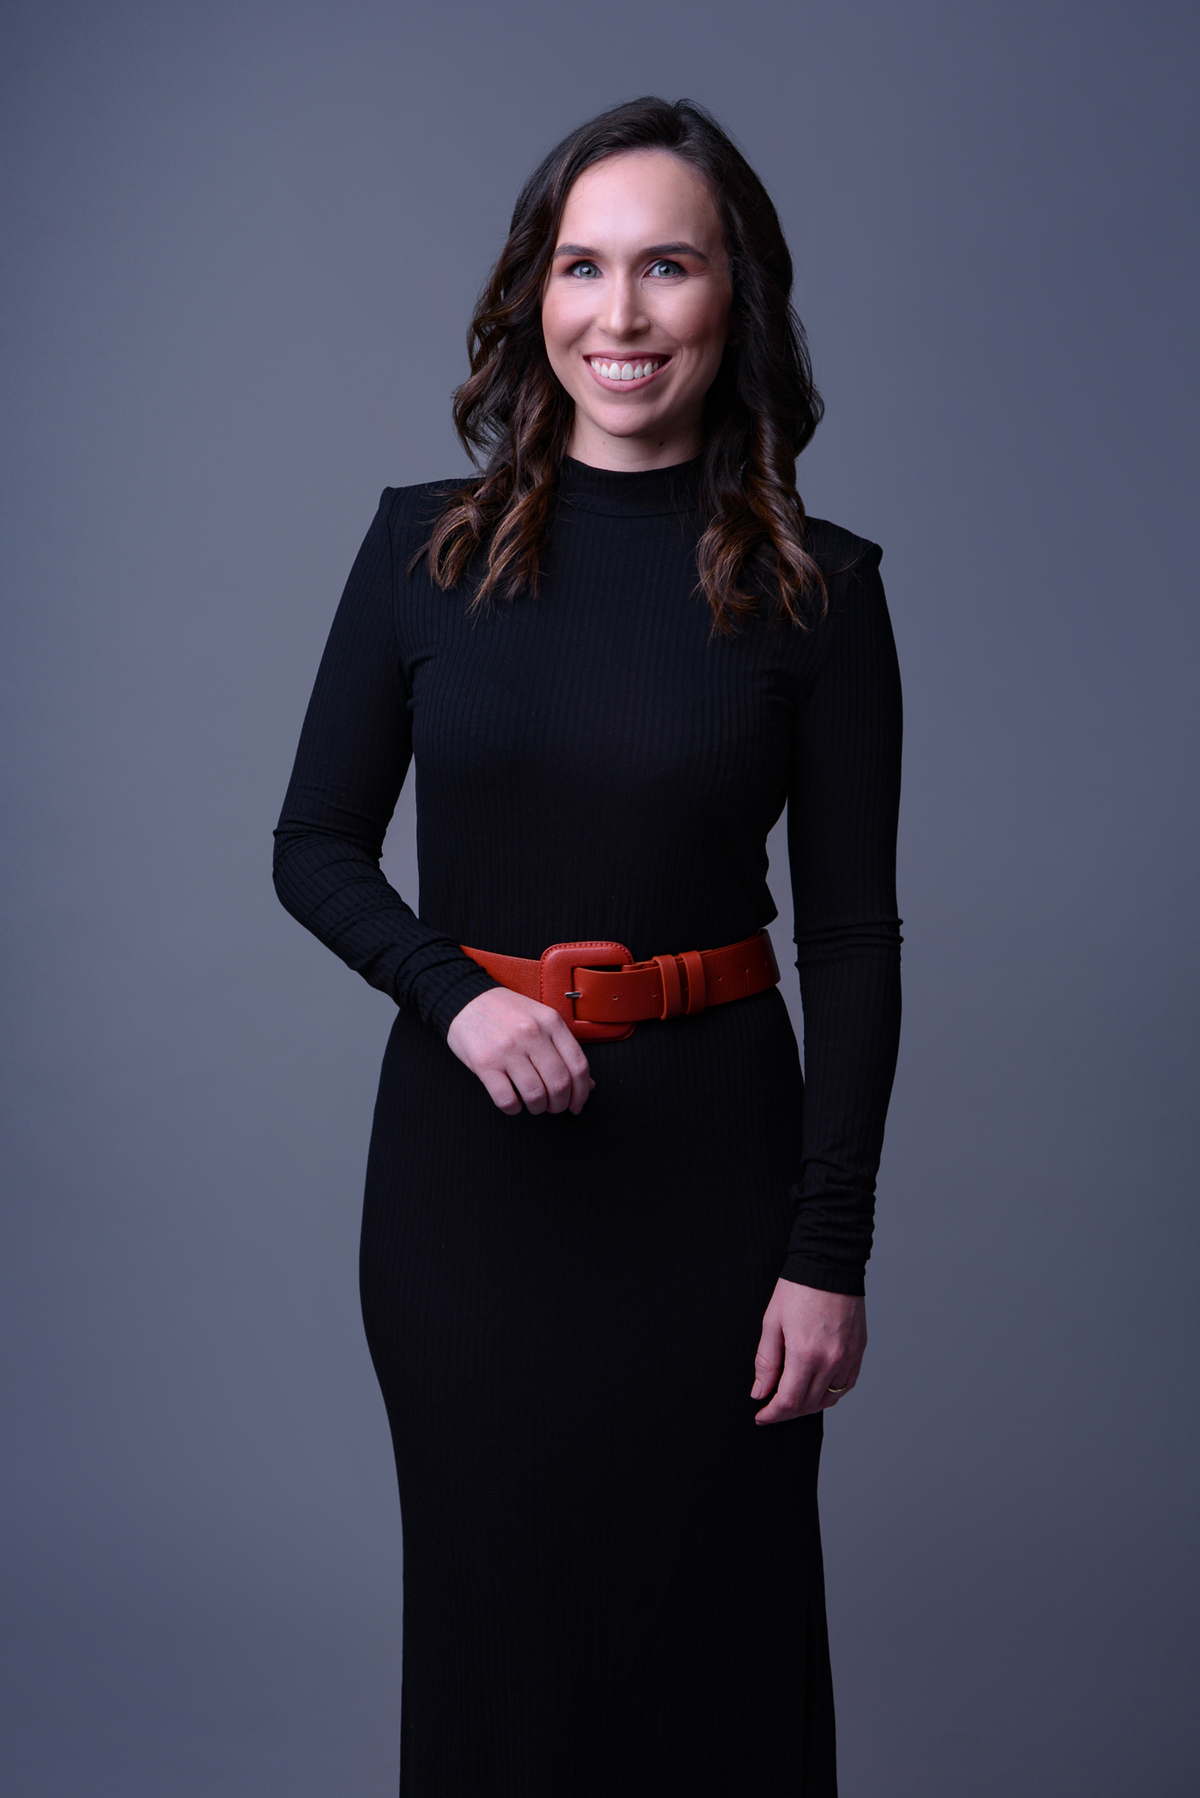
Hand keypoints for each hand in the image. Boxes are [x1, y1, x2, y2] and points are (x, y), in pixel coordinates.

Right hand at [445, 986, 594, 1116]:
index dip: (582, 1092)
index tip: (577, 1103)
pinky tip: (513, 1101)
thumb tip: (587, 1084)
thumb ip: (563, 1050)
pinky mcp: (484, 1064)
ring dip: (538, 1108)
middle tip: (554, 1107)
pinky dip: (514, 1108)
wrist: (466, 1000)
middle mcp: (531, 1034)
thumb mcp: (541, 1020)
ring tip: (533, 1104)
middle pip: (560, 1084)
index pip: (579, 1066)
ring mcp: (507, 1049)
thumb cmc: (506, 1013)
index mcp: (550, 1022)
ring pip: (535, 1095)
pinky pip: (507, 1100)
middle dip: (560, 1104)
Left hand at [750, 1279, 865, 1423]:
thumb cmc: (798, 1288)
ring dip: (809, 1405)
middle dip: (787, 1412)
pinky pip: (847, 1384)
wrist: (829, 1262)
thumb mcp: (772, 1322)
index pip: (788, 1401)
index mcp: (806, 1354)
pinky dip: (831, 1392)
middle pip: (809, 1404)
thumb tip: (760, 1391)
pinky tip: (817, 1388)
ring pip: (829, 1398)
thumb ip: (766, 1361)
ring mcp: (849, 1356)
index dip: (772, 1414)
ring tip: (792, 1400)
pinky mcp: (859, 1350)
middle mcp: (831, 1360)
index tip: (761, 1416)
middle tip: (772, 1408)